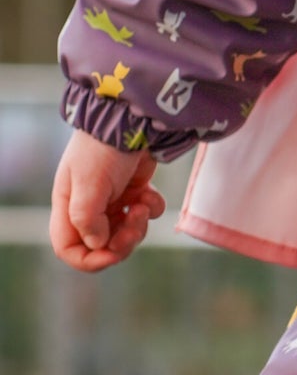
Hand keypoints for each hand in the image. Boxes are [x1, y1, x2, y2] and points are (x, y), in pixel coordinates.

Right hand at [50, 129, 166, 270]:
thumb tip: (98, 244)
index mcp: (69, 206)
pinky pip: (144, 211)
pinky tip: (150, 193)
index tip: (111, 254)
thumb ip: (87, 219)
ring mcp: (113, 197)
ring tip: (143, 204)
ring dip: (137, 225)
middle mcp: (89, 205)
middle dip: (121, 241)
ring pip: (125, 231)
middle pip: (102, 244)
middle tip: (135, 225)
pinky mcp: (135, 187)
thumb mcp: (89, 184)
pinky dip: (150, 207)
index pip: (69, 248)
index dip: (89, 259)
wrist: (133, 115)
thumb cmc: (103, 147)